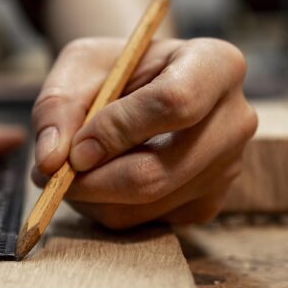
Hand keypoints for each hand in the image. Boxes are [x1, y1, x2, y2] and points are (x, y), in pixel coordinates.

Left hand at [31, 37, 256, 227]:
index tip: (74, 148)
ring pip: (147, 204)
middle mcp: (235, 119)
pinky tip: (100, 180)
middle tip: (52, 173)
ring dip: (92, 198)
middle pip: (159, 171)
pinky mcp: (209, 204)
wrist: (145, 87)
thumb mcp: (81, 66)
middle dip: (93, 180)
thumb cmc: (116, 69)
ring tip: (69, 171)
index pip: (174, 103)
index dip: (117, 130)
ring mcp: (228, 167)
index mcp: (217, 64)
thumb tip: (51, 161)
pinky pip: (148, 222)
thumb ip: (58, 105)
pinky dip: (109, 208)